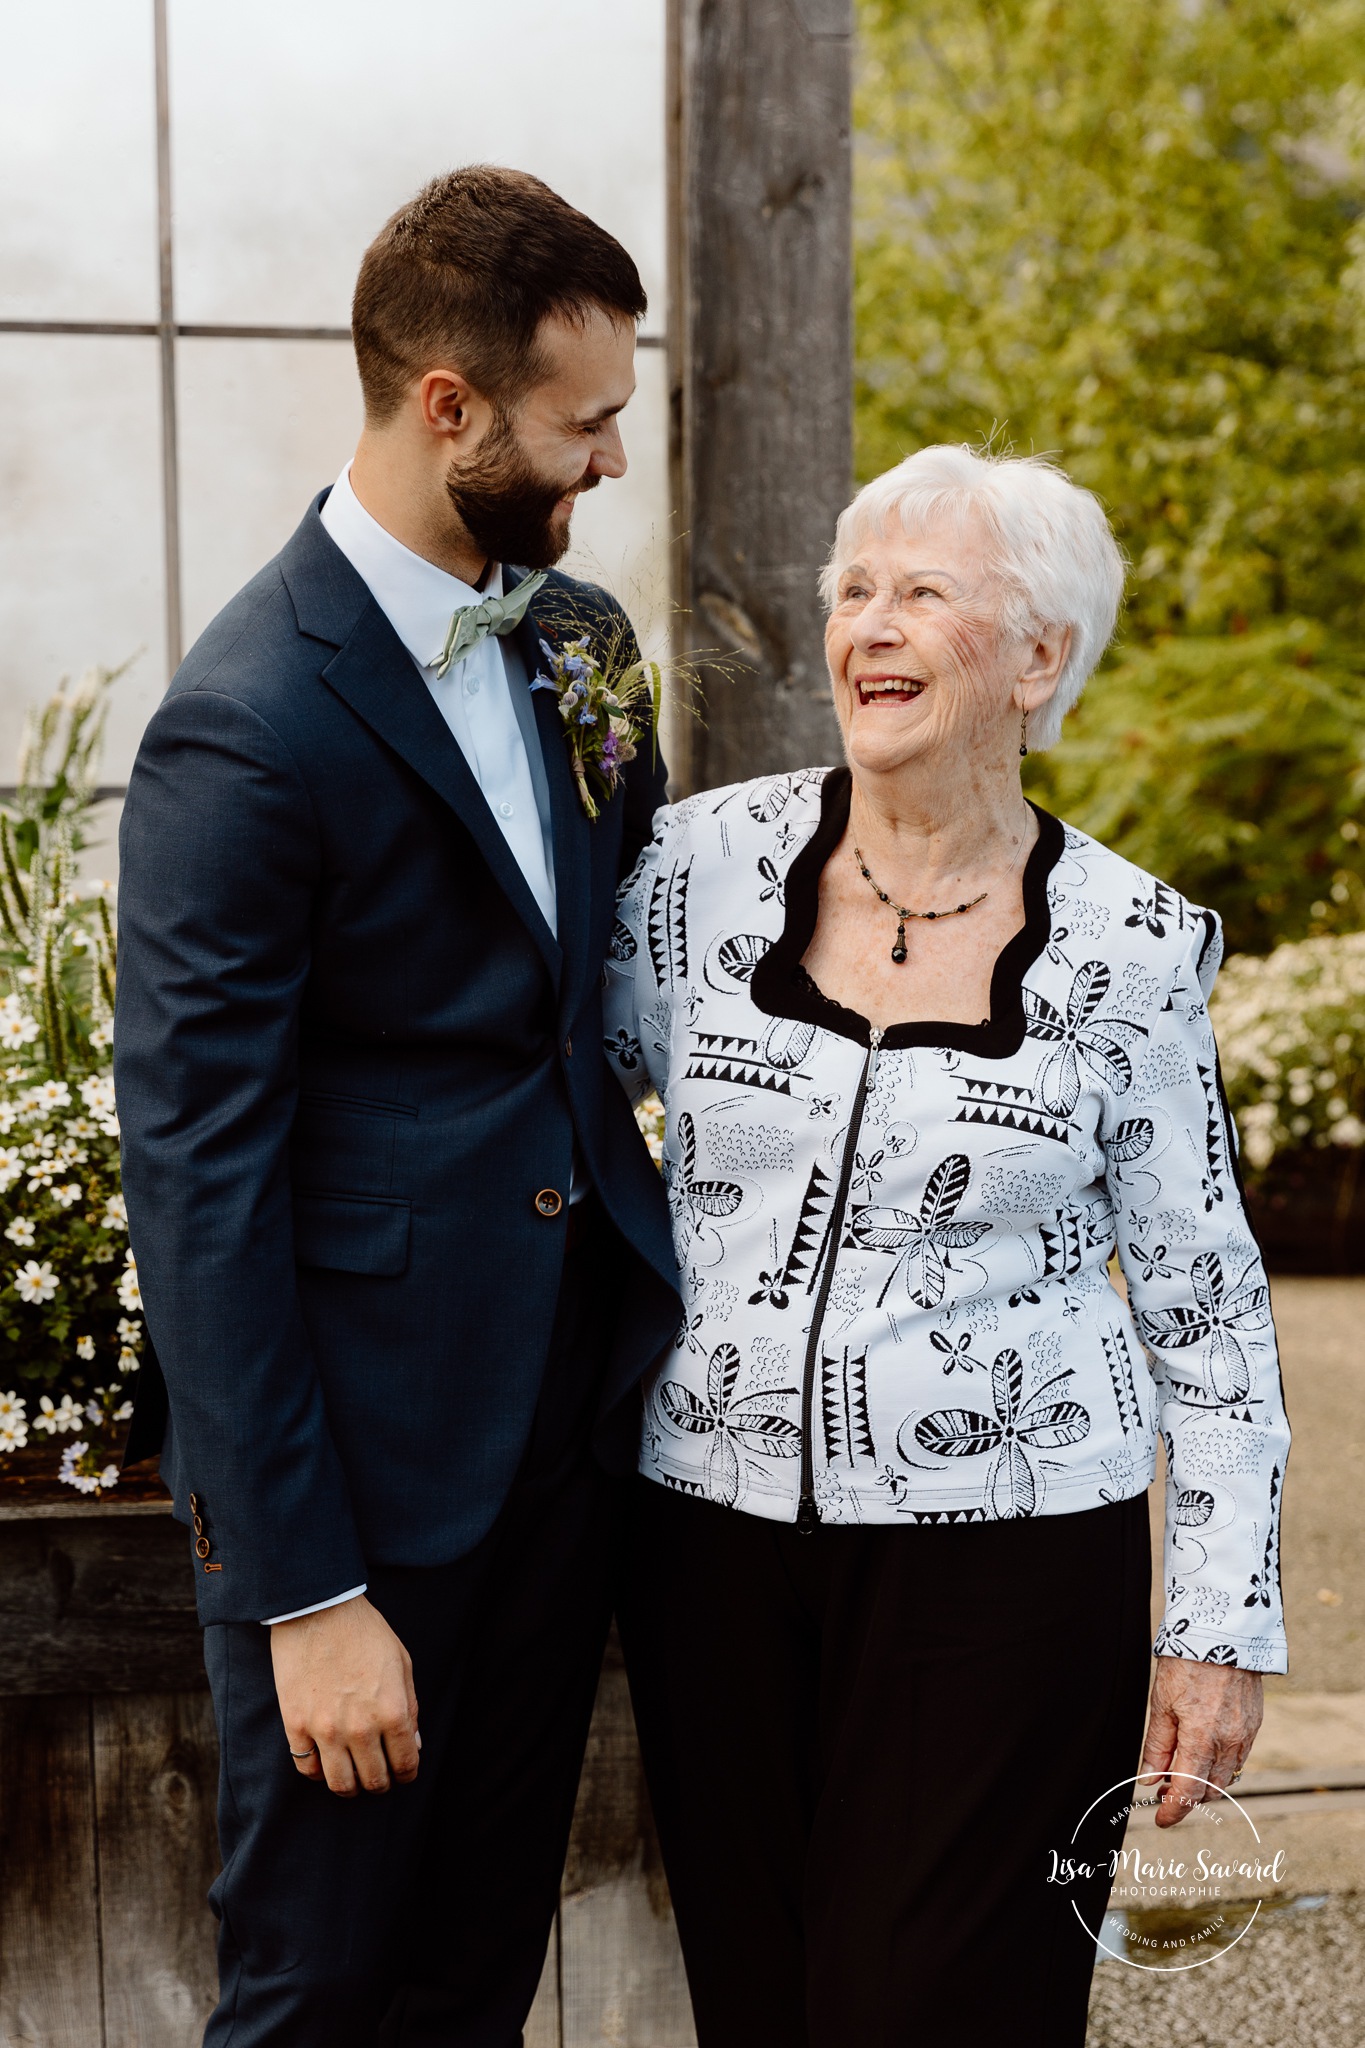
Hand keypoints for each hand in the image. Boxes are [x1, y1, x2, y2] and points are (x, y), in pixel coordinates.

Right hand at [270, 1593, 419, 1796]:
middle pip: (374, 1781)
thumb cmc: (364, 1631)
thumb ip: (410, 1707)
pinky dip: (318, 1771)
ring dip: (350, 1786)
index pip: (405, 1765)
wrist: (317, 1609)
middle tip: (378, 1775)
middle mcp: (360, 1728)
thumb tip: (413, 1745)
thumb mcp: (401, 1663)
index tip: (403, 1772)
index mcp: (392, 1711)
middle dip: (381, 1783)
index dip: (407, 1774)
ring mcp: (325, 1729)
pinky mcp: (296, 1725)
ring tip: (353, 1776)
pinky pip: (307, 1768)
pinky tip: (326, 1760)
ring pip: (340, 1784)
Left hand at [1138, 1655, 1261, 1828]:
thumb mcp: (1161, 1703)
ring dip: (1204, 1782)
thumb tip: (1149, 1780)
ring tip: (1181, 1768)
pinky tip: (1203, 1751)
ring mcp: (1246, 1736)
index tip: (1160, 1819)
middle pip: (1208, 1790)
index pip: (1187, 1792)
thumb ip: (1156, 1745)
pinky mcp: (1254, 1726)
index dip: (1172, 1812)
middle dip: (1187, 1796)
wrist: (1224, 1632)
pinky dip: (1219, 1765)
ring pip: (1226, 1778)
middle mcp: (1229, 1743)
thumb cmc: (1187, 1662)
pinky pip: (1238, 1759)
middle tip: (1165, 1787)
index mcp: (1202, 1739)